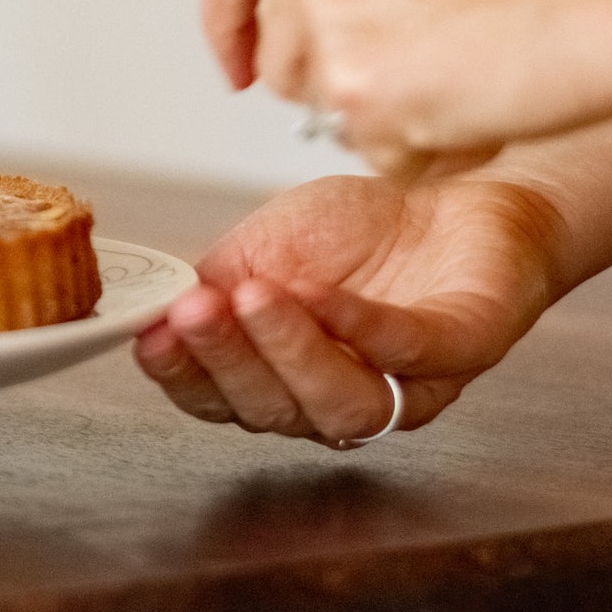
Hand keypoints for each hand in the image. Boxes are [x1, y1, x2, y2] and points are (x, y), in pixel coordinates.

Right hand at [133, 172, 563, 444]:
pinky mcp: (460, 349)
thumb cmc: (353, 236)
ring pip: (339, 402)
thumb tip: (153, 310)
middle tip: (196, 310)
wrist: (448, 201)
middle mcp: (337, 398)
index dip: (183, 375)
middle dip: (227, 360)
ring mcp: (403, 384)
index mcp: (279, 380)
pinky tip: (317, 293)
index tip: (151, 337)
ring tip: (253, 297)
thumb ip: (212, 283)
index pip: (220, 400)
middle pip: (272, 410)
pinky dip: (355, 324)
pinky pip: (404, 350)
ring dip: (287, 351)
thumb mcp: (260, 249)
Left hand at [200, 0, 611, 172]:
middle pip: (277, 47)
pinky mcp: (361, 92)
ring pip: (322, 105)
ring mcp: (332, 24)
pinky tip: (483, 107)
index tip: (243, 59)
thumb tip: (327, 3)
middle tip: (412, 78)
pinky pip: (373, 150)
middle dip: (326, 79)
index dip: (225, 16)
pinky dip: (424, 147)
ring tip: (470, 78)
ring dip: (381, 114)